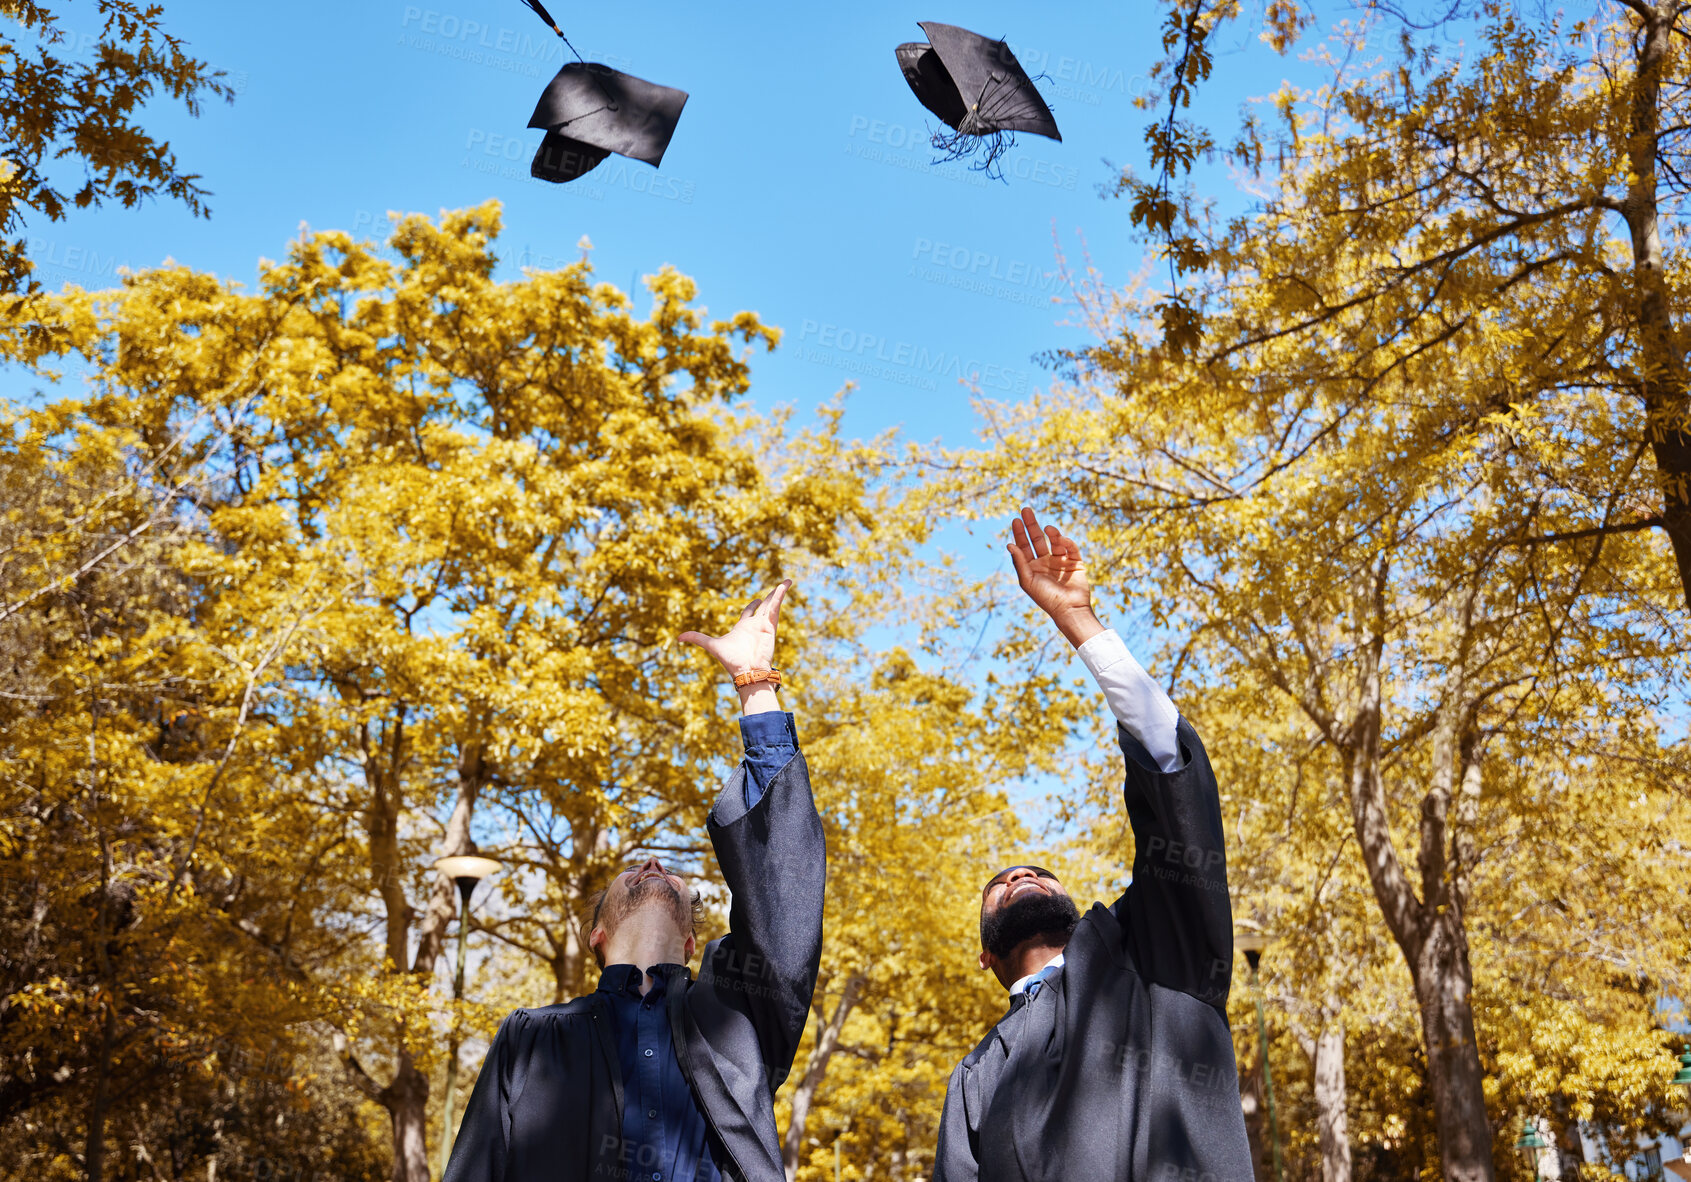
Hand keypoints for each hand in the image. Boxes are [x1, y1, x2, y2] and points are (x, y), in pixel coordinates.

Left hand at [678, 580, 791, 675]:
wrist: (747, 671)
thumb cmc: (731, 660)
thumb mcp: (712, 645)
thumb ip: (697, 638)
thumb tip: (678, 638)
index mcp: (742, 627)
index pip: (749, 612)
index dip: (752, 605)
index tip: (756, 600)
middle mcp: (755, 625)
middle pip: (764, 606)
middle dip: (769, 597)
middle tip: (777, 587)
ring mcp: (764, 625)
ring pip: (772, 604)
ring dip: (779, 592)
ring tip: (788, 581)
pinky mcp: (771, 625)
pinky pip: (776, 607)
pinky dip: (780, 596)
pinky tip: (784, 585)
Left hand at [1005, 507, 1102, 646]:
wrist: (1069, 609)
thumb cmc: (1046, 597)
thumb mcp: (1027, 580)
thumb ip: (1019, 562)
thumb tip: (1009, 544)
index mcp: (1033, 567)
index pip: (1024, 546)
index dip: (1020, 533)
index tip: (1016, 519)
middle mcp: (1045, 562)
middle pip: (1037, 539)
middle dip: (1031, 525)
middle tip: (1026, 510)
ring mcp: (1060, 561)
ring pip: (1054, 541)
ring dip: (1051, 533)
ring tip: (1047, 528)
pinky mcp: (1075, 562)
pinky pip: (1070, 548)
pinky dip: (1066, 541)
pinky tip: (1060, 539)